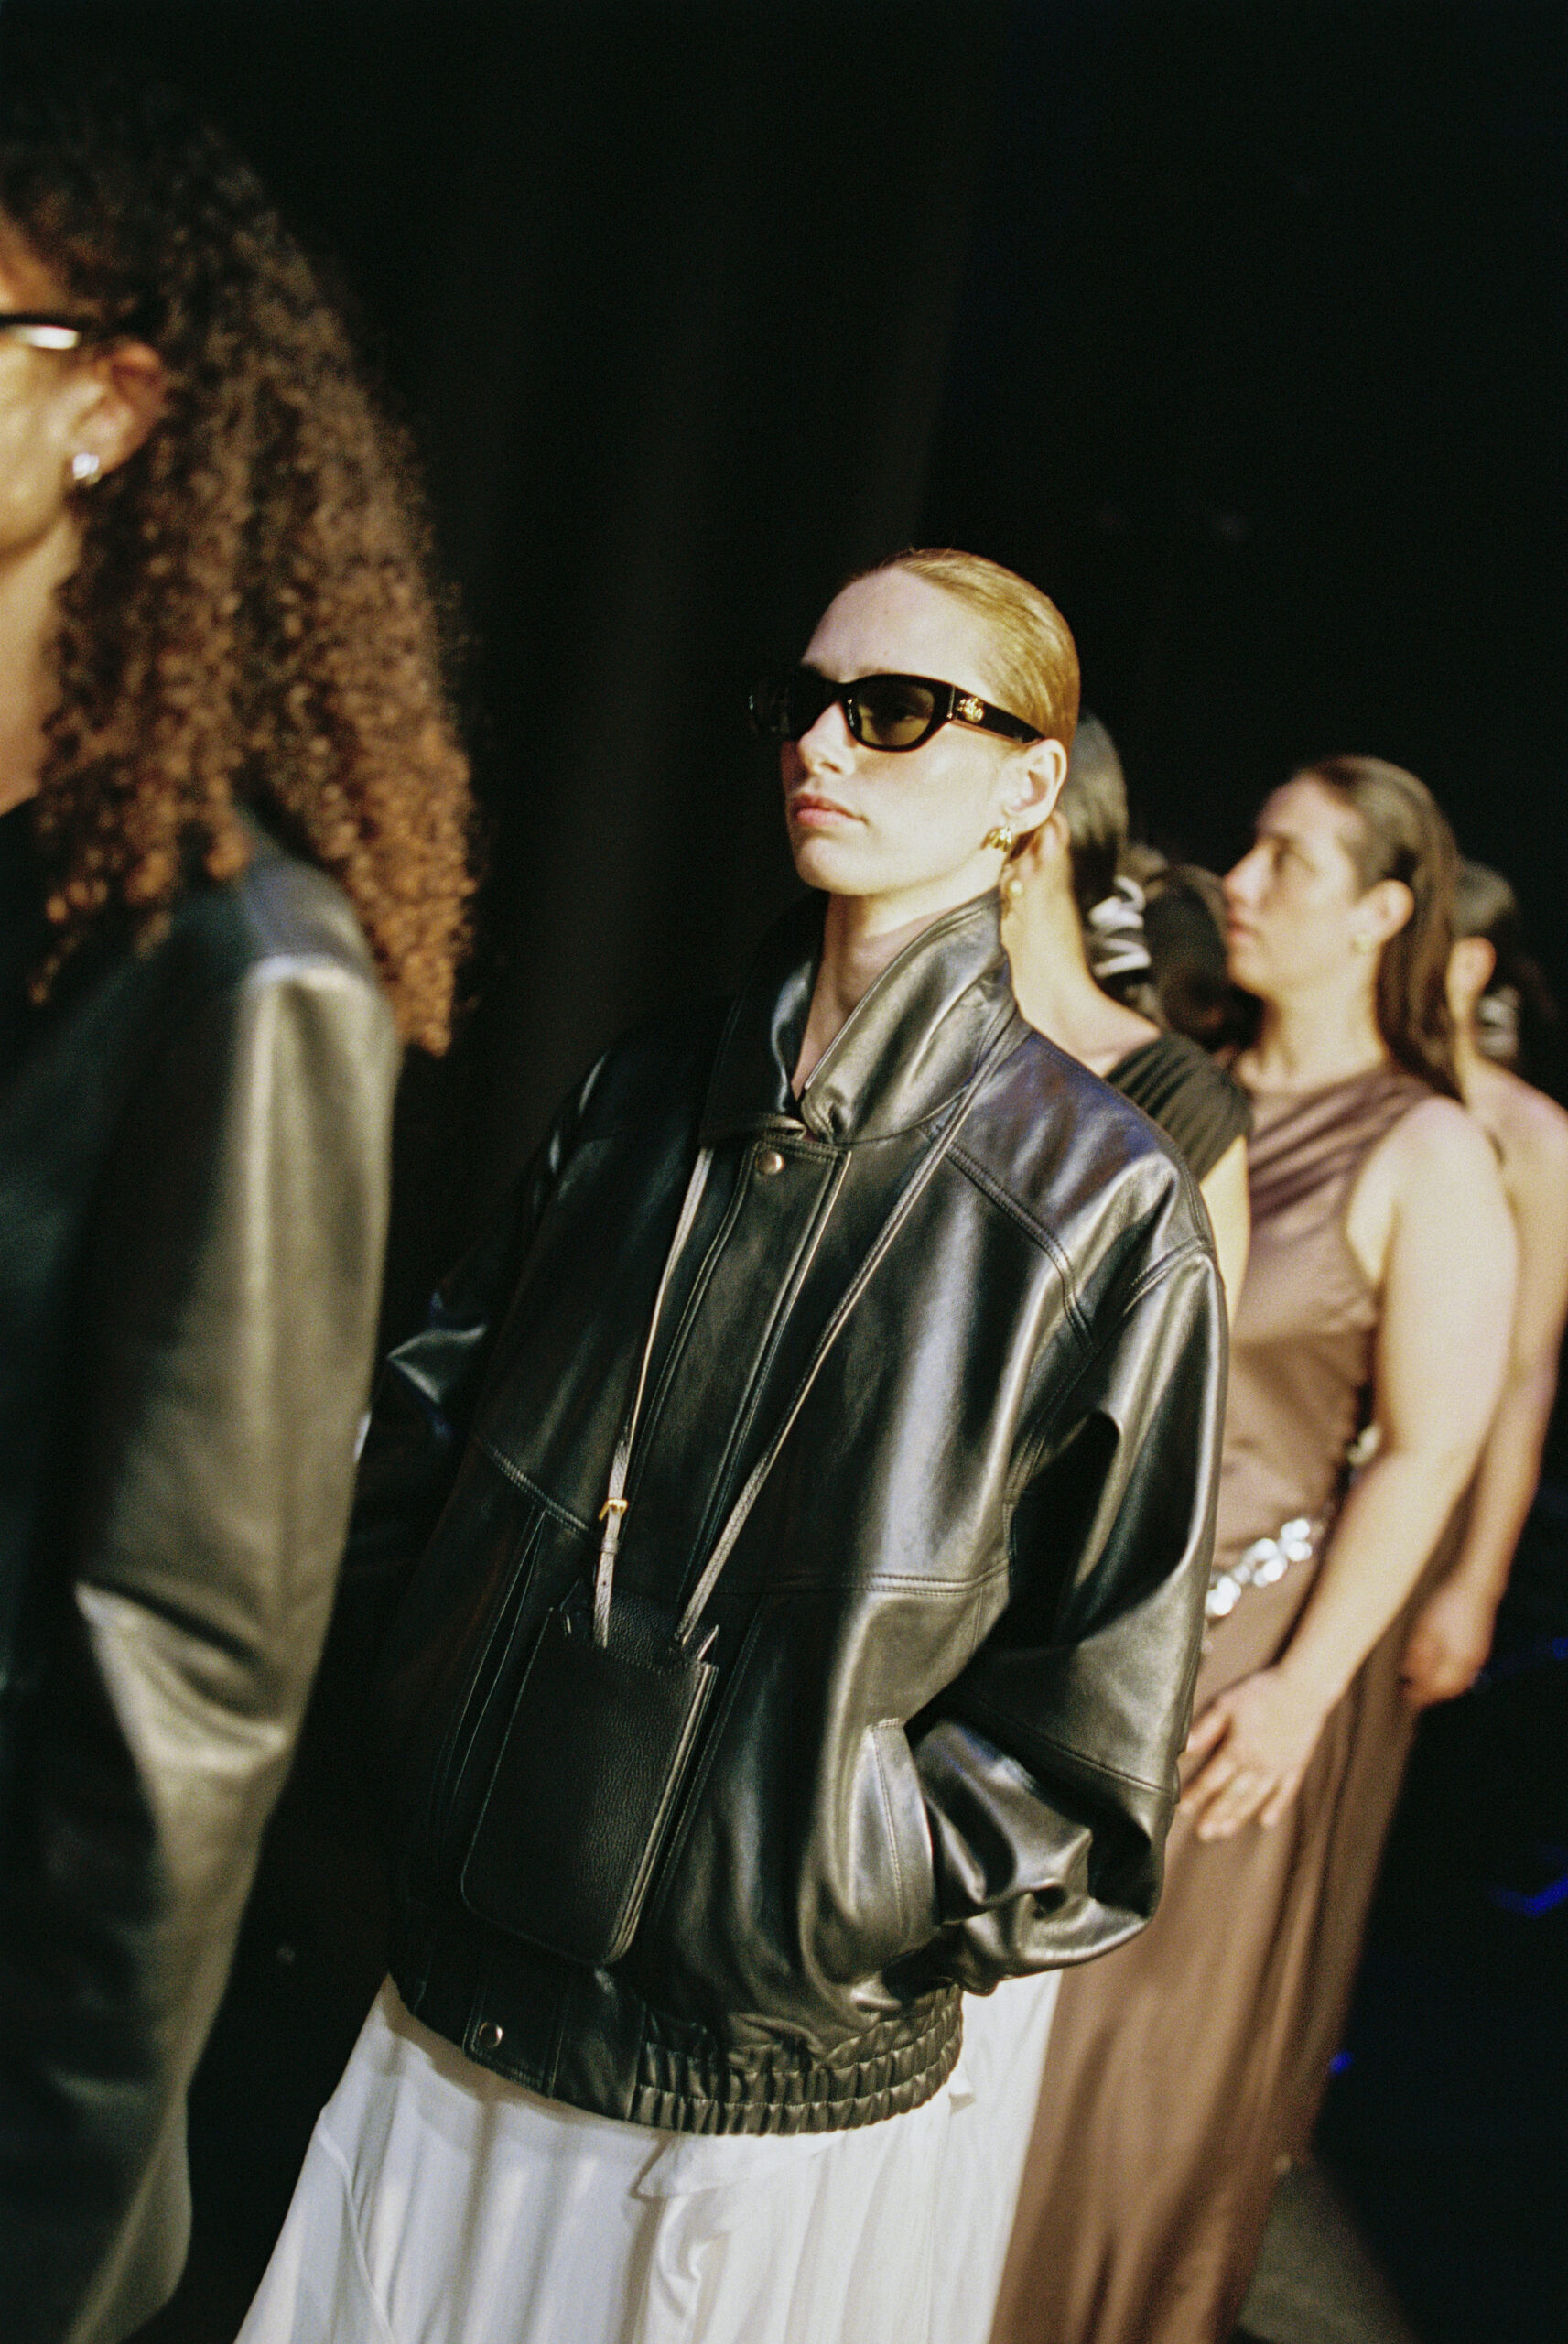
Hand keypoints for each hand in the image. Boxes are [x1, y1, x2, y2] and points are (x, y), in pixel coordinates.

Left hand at [1179, 1668, 1329, 1839]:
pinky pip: (1284, 1792)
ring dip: (1238, 1816)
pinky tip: (1266, 1821)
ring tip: (1224, 1832)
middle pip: (1231, 1795)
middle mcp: (1257, 1764)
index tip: (1182, 1809)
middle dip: (1215, 1815)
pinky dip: (1275, 1808)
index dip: (1195, 1795)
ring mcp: (1278, 1768)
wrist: (1304, 1689)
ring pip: (1254, 1798)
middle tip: (1203, 1834)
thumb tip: (1183, 1748)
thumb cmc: (1262, 1692)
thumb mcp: (1227, 1704)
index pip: (1211, 1779)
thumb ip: (1205, 1728)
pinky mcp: (1295, 1765)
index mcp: (1237, 1750)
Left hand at [1399, 1576, 1497, 1708]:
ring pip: (1458, 1678)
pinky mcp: (1479, 1643)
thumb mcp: (1425, 1627)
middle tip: (1408, 1689)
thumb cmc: (1447, 1602)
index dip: (1420, 1693)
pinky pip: (1463, 1667)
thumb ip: (1418, 1654)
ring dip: (1439, 1681)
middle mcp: (1473, 1661)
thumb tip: (1408, 1673)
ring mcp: (1478, 1652)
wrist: (1475, 1580)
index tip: (1403, 1692)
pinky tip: (1435, 1662)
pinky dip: (1448, 1670)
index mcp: (1460, 1661)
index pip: (1439, 1688)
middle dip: (1430, 1691)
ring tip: (1419, 1677)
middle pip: (1450, 1687)